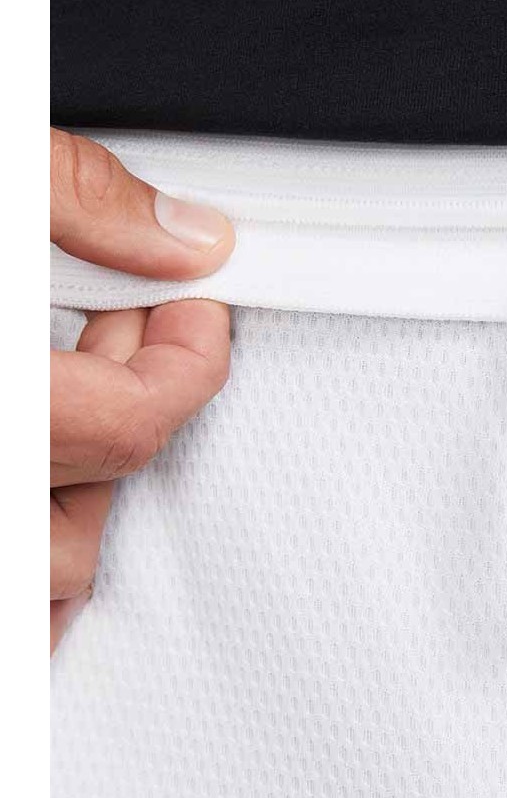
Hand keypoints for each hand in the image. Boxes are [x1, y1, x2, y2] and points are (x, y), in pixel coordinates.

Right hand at [50, 129, 235, 650]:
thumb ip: (72, 196)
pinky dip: (44, 568)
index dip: (188, 362)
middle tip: (121, 333)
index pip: (134, 420)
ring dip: (82, 492)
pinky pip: (23, 601)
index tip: (196, 313)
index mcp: (4, 398)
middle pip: (100, 496)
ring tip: (68, 395)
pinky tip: (55, 504)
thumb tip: (187, 235)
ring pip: (52, 566)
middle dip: (132, 407)